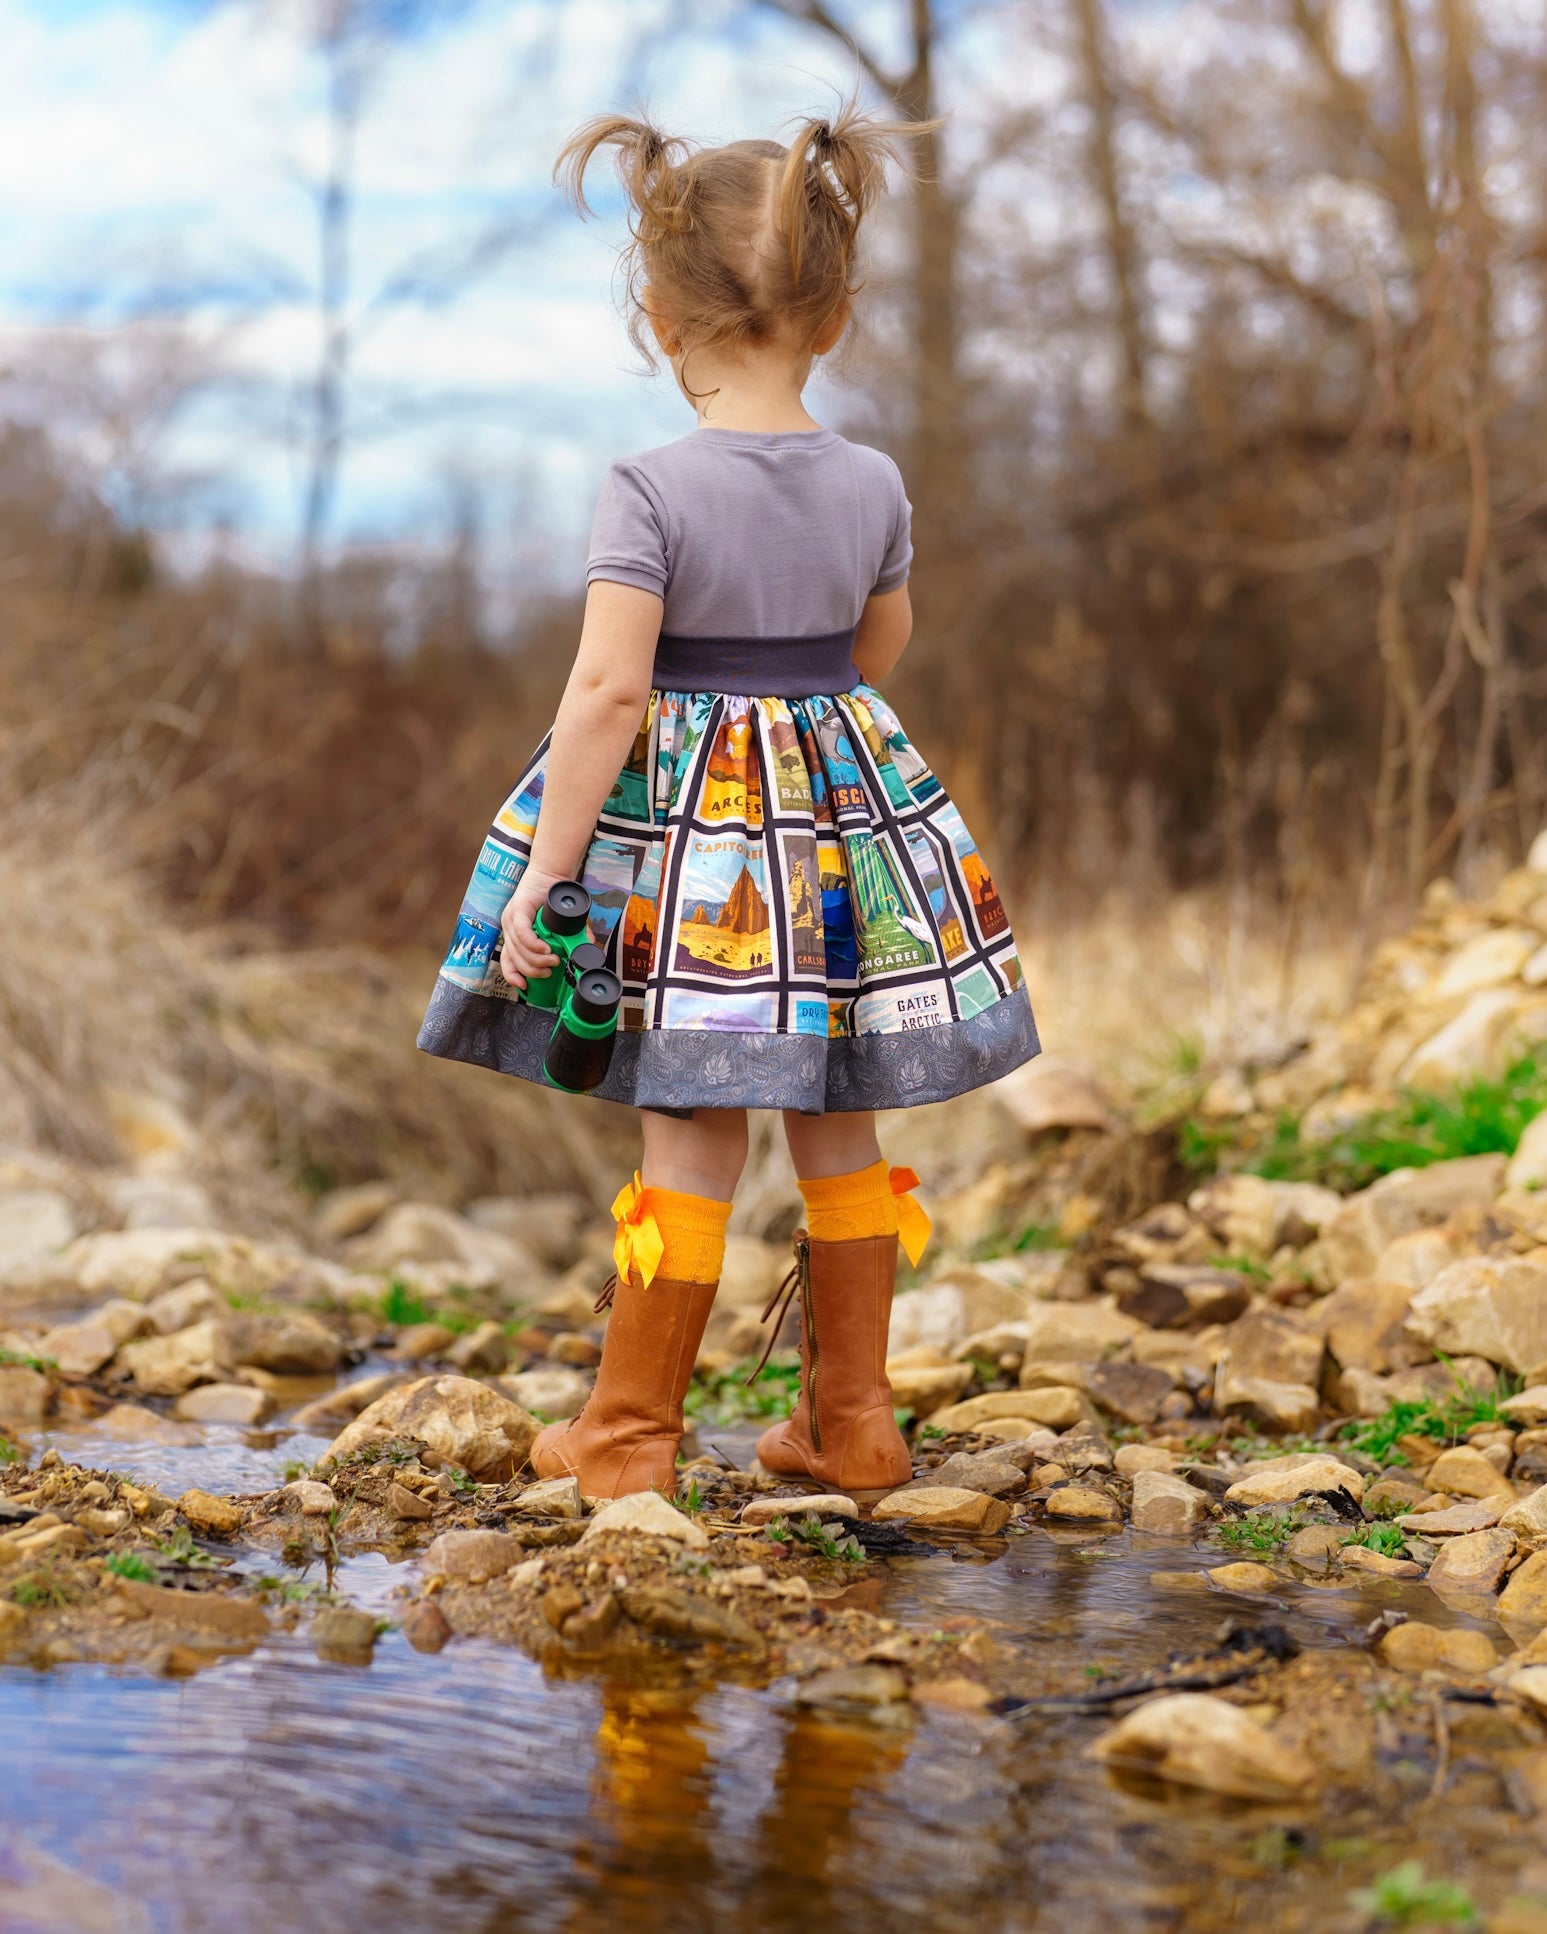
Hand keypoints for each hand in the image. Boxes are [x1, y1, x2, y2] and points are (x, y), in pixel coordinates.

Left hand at [499, 867, 566, 989]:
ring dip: (536, 958)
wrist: (552, 872)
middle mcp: (509, 926)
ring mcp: (511, 917)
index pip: (507, 960)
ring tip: (553, 960)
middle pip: (515, 958)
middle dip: (533, 970)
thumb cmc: (554, 896)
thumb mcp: (561, 924)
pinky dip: (533, 944)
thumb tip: (584, 952)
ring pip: (518, 948)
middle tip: (551, 970)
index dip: (513, 976)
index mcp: (514, 933)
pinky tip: (544, 948)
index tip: (525, 987)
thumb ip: (571, 938)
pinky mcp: (518, 908)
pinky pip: (522, 932)